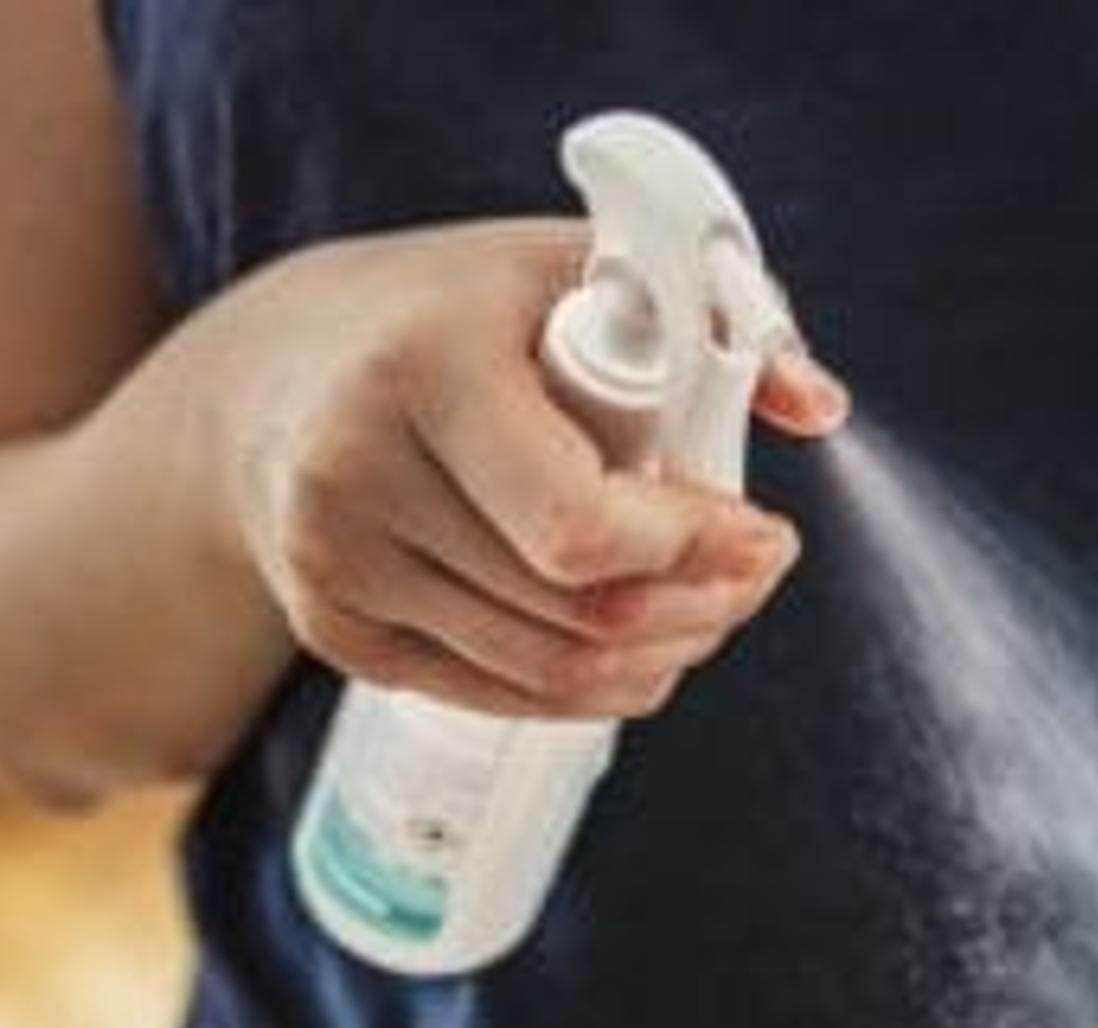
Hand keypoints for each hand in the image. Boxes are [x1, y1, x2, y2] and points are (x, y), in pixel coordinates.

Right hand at [217, 219, 849, 719]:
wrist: (278, 370)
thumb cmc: (462, 308)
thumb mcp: (573, 265)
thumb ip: (713, 316)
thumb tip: (818, 406)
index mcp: (422, 364)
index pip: (577, 523)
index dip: (692, 548)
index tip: (762, 531)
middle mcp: (355, 471)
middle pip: (578, 609)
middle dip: (702, 605)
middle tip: (755, 574)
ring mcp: (334, 564)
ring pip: (550, 667)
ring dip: (663, 653)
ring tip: (710, 606)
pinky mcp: (334, 631)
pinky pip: (501, 693)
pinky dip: (594, 684)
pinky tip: (638, 643)